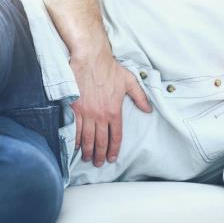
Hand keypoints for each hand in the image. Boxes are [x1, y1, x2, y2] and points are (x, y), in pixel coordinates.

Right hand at [70, 48, 151, 166]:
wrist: (90, 58)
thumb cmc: (109, 68)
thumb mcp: (130, 81)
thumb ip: (140, 97)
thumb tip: (148, 109)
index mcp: (114, 111)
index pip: (115, 136)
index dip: (114, 149)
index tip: (112, 158)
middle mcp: (100, 115)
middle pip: (100, 141)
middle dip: (100, 155)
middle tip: (98, 164)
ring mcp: (86, 113)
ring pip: (87, 138)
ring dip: (87, 151)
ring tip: (88, 158)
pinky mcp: (74, 108)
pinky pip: (75, 128)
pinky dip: (75, 140)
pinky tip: (76, 146)